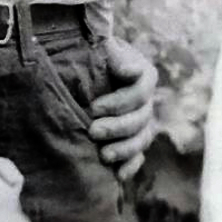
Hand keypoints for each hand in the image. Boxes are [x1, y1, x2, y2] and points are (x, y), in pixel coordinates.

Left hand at [88, 34, 156, 181]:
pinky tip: (119, 175)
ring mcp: (140, 121)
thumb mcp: (96, 46)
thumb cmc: (86, 55)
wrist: (76, 70)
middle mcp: (144, 99)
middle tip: (93, 131)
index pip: (141, 90)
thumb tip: (127, 69)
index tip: (94, 107)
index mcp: (142, 74)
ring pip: (142, 138)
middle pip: (141, 117)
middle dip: (118, 127)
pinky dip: (130, 166)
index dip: (120, 101)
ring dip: (125, 149)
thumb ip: (109, 50)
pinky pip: (138, 156)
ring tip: (104, 155)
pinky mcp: (131, 139)